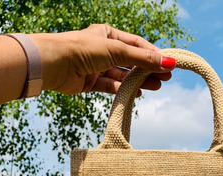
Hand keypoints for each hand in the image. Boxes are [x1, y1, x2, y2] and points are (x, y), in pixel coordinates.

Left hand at [29, 24, 175, 96]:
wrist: (53, 64)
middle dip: (148, 70)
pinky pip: (112, 86)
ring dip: (138, 81)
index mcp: (108, 34)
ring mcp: (97, 66)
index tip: (169, 64)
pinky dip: (124, 89)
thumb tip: (168, 63)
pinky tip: (137, 94)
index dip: (153, 54)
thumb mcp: (117, 50)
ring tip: (156, 87)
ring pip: (123, 75)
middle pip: (131, 61)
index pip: (136, 44)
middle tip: (165, 79)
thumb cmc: (83, 49)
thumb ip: (142, 59)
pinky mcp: (91, 82)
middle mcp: (103, 49)